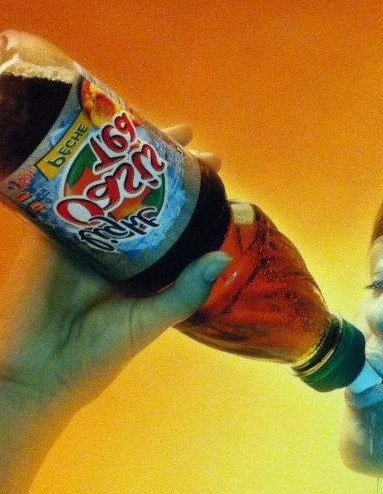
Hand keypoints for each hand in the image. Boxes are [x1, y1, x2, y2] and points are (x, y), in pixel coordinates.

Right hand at [0, 125, 229, 409]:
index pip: (169, 217)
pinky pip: (61, 190)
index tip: (214, 165)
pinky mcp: (49, 234)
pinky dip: (74, 164)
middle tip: (186, 136)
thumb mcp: (154, 318)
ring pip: (101, 183)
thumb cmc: (101, 353)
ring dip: (119, 153)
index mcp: (140, 265)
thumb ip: (187, 288)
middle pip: (136, 191)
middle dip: (159, 161)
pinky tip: (90, 138)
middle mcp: (112, 245)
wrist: (46, 369)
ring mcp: (80, 236)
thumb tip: (224, 256)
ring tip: (147, 125)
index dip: (189, 192)